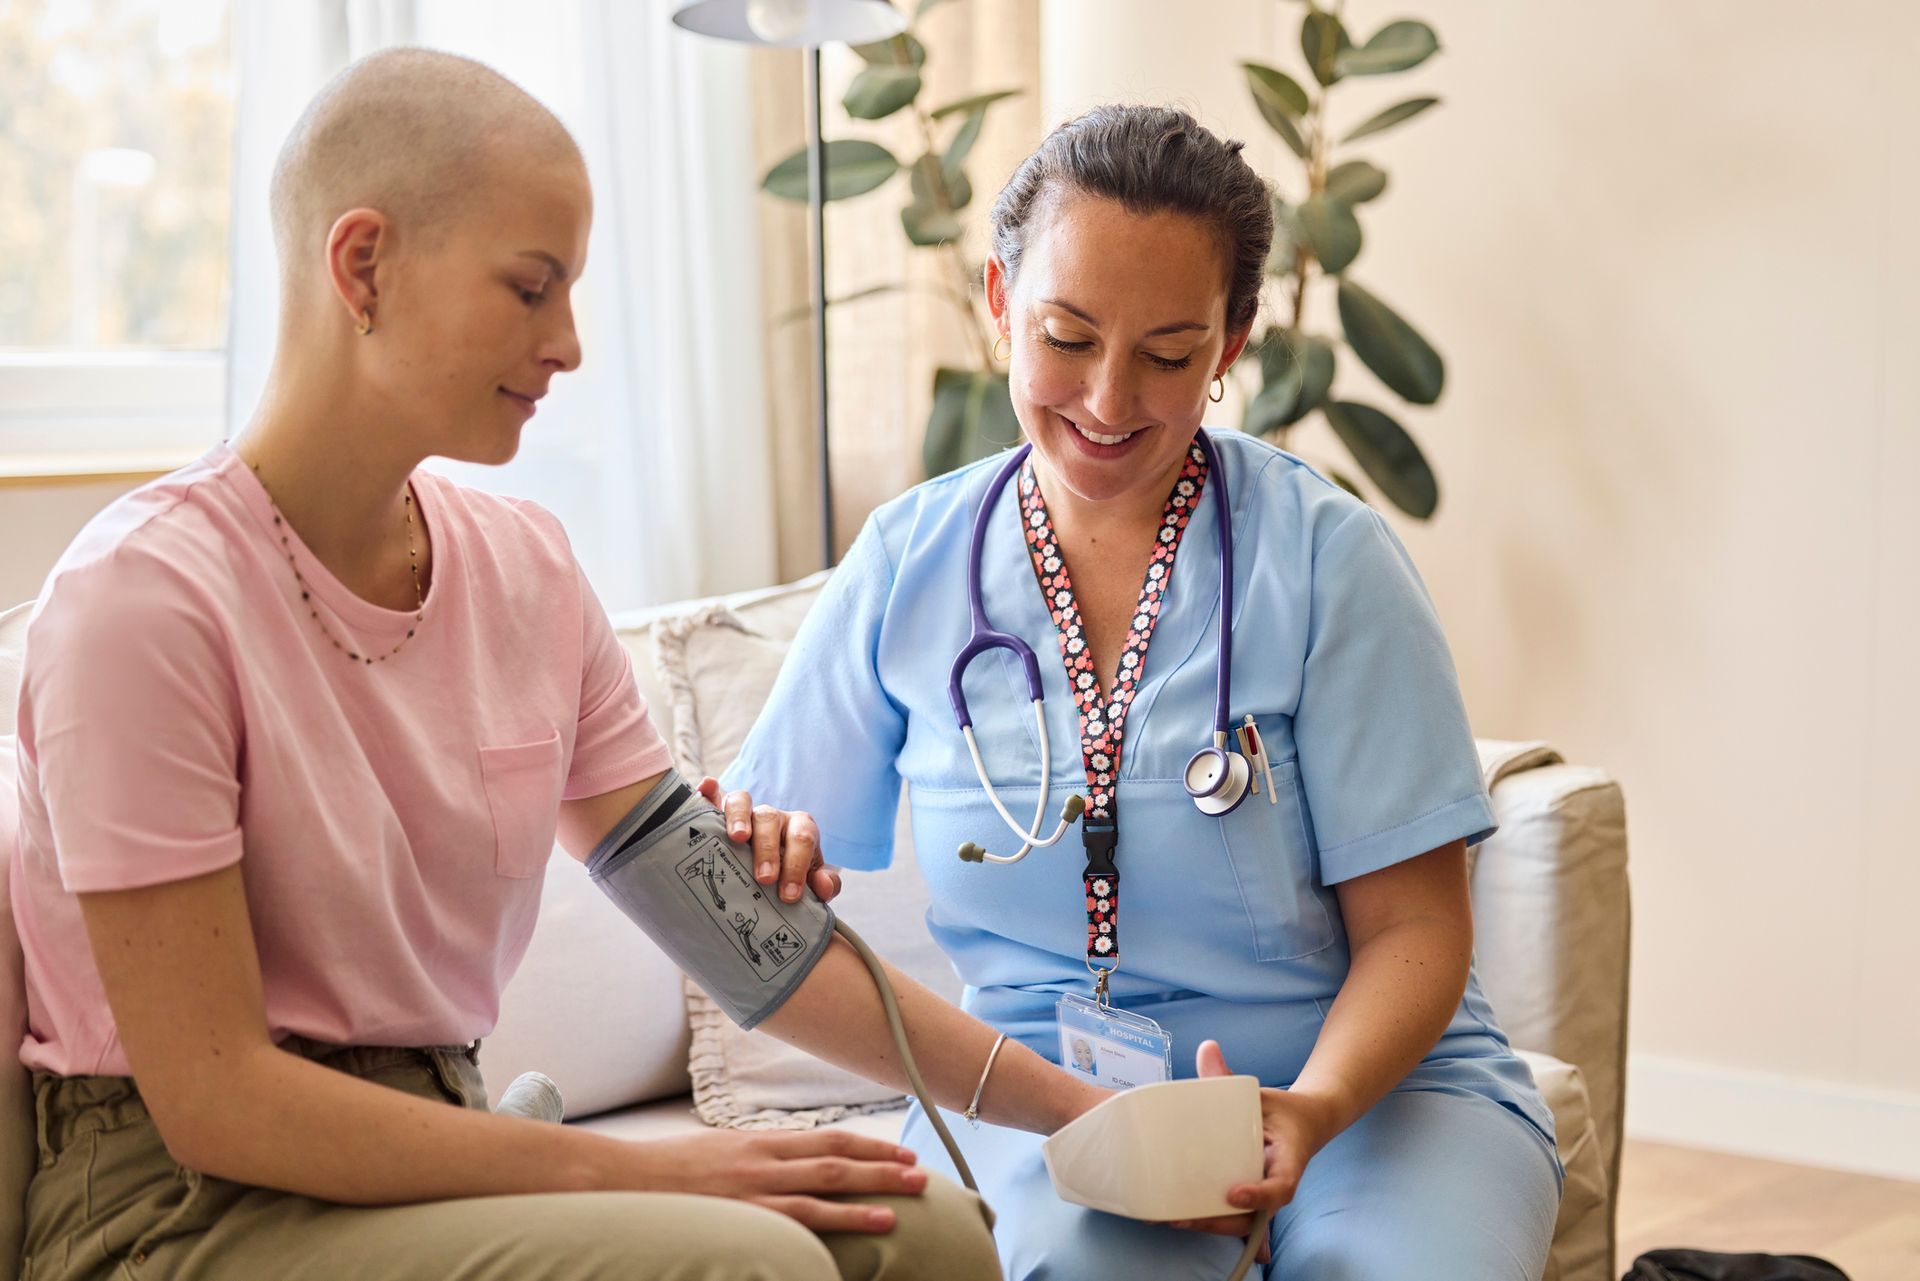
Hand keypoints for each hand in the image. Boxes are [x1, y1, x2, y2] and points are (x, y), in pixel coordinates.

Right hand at [643, 1128, 925, 1233]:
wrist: (624, 1179)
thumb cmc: (669, 1171)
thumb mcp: (721, 1149)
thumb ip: (759, 1155)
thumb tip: (793, 1159)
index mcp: (760, 1140)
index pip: (827, 1138)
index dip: (868, 1144)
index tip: (899, 1151)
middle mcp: (764, 1158)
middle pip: (837, 1158)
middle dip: (882, 1165)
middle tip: (920, 1173)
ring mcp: (755, 1188)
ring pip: (825, 1187)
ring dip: (869, 1195)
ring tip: (903, 1204)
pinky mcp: (744, 1216)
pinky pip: (798, 1221)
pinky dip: (835, 1224)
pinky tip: (866, 1228)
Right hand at [698, 779, 842, 904]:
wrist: (770, 873)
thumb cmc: (790, 877)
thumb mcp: (810, 882)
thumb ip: (824, 885)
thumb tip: (824, 886)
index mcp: (798, 830)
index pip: (802, 838)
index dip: (797, 865)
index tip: (789, 895)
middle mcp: (772, 818)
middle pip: (770, 820)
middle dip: (768, 850)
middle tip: (765, 879)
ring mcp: (746, 813)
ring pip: (742, 802)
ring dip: (739, 818)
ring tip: (737, 838)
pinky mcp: (721, 814)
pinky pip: (715, 796)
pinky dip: (709, 791)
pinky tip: (704, 790)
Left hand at [1166, 1040, 1339, 1263]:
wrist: (1304, 1124)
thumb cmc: (1279, 1110)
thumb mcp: (1260, 1093)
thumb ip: (1229, 1077)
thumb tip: (1206, 1047)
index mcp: (1288, 1159)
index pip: (1282, 1185)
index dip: (1260, 1195)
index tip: (1233, 1193)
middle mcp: (1277, 1183)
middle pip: (1255, 1217)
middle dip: (1220, 1222)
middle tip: (1185, 1217)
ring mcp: (1264, 1195)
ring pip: (1242, 1223)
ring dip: (1209, 1226)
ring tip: (1172, 1220)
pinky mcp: (1251, 1199)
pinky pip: (1233, 1218)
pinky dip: (1210, 1222)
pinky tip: (1176, 1220)